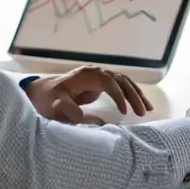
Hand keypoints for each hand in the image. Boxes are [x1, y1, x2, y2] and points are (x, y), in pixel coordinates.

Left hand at [23, 66, 153, 125]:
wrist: (41, 91)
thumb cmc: (47, 98)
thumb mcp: (54, 104)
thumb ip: (66, 109)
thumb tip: (81, 116)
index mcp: (86, 75)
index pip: (108, 82)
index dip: (118, 95)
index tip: (124, 112)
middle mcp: (95, 72)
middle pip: (120, 80)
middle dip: (133, 96)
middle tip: (143, 113)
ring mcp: (99, 76)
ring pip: (124, 82)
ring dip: (136, 94)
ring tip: (148, 109)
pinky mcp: (101, 83)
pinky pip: (121, 86)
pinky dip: (132, 94)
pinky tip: (141, 104)